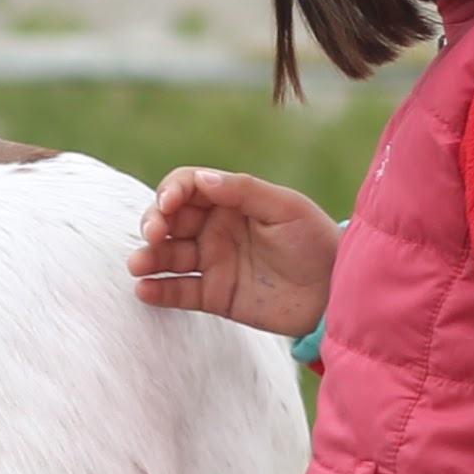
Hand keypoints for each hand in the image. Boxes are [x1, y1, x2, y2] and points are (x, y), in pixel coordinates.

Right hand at [129, 166, 340, 342]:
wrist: (335, 293)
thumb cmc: (316, 242)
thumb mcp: (285, 208)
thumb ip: (243, 191)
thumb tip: (200, 178)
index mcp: (231, 200)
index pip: (188, 187)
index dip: (171, 192)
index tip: (168, 205)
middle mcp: (216, 228)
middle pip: (170, 220)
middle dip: (154, 223)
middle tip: (153, 235)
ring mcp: (213, 262)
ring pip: (169, 256)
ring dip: (148, 257)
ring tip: (138, 265)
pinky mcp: (214, 295)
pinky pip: (179, 291)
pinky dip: (159, 290)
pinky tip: (144, 290)